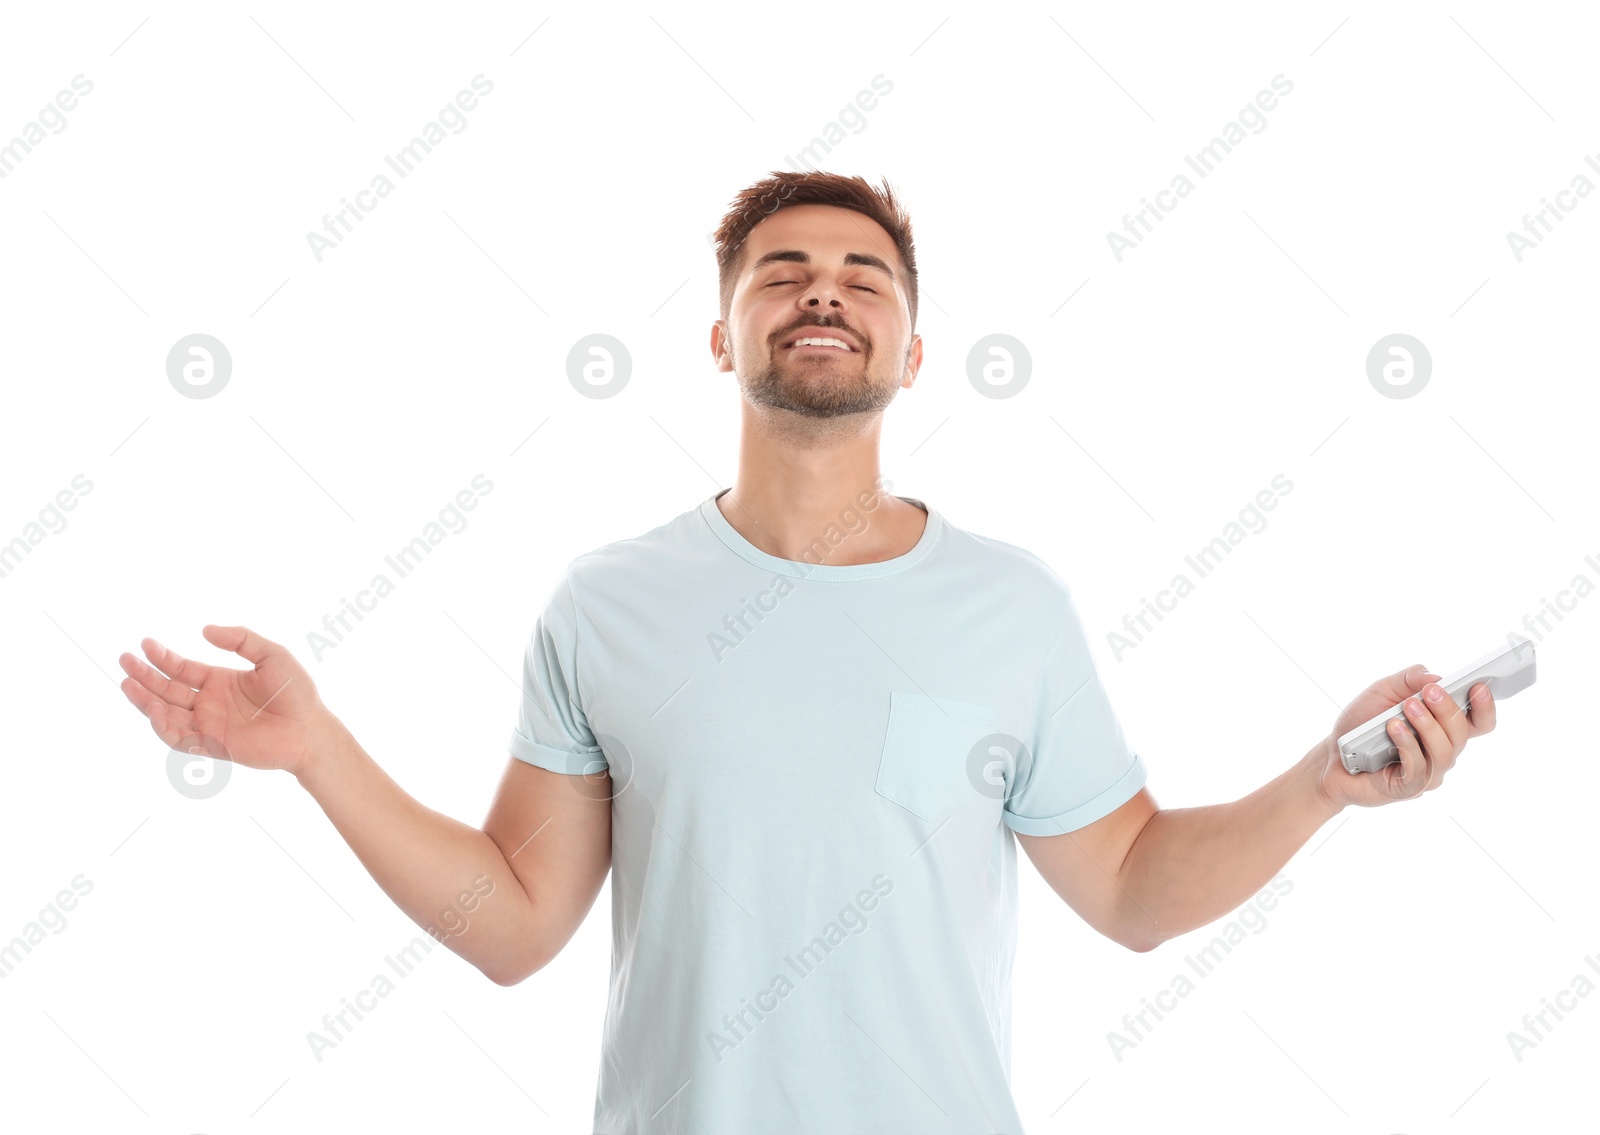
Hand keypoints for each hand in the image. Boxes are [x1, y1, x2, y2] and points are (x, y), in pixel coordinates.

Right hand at [118, 625, 336, 778]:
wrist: (311, 728)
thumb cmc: (296, 692)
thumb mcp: (272, 655)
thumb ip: (241, 639)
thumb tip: (204, 630)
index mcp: (219, 682)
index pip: (181, 669)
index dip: (161, 658)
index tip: (144, 644)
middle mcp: (209, 704)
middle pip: (167, 690)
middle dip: (144, 676)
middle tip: (124, 661)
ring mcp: (209, 726)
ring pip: (166, 713)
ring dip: (145, 700)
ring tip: (128, 684)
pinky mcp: (213, 746)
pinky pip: (180, 738)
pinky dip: (163, 726)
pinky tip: (154, 709)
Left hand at [1312, 662, 1497, 809]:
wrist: (1333, 755)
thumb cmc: (1363, 724)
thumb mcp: (1382, 692)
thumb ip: (1408, 680)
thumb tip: (1436, 676)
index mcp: (1443, 728)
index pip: (1478, 722)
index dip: (1485, 706)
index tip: (1479, 686)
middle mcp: (1442, 751)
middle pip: (1463, 733)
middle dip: (1448, 709)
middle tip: (1430, 691)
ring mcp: (1428, 772)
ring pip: (1445, 751)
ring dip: (1428, 725)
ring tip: (1408, 707)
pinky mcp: (1409, 787)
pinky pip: (1419, 768)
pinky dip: (1408, 744)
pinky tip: (1393, 728)